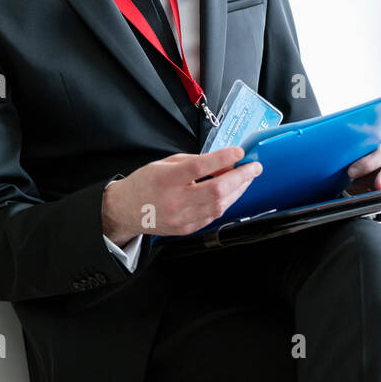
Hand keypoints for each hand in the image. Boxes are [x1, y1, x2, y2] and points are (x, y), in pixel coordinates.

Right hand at [102, 146, 261, 242]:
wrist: (126, 210)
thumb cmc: (145, 183)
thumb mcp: (164, 163)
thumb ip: (193, 162)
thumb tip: (220, 162)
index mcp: (167, 179)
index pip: (200, 167)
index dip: (223, 159)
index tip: (239, 152)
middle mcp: (175, 200)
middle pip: (216, 191)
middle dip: (241, 178)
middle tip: (254, 168)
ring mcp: (182, 218)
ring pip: (219, 206)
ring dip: (238, 190)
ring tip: (246, 179)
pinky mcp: (187, 229)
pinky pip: (213, 216)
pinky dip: (225, 203)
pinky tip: (231, 193)